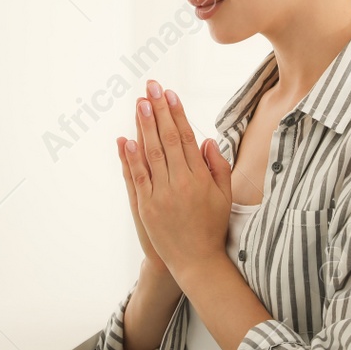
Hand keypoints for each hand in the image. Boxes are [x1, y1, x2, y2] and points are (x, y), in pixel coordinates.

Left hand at [123, 79, 232, 289]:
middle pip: (166, 139)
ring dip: (143, 126)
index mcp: (200, 178)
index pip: (186, 137)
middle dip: (158, 111)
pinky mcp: (146, 207)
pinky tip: (126, 139)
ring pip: (150, 153)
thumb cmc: (212, 226)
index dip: (177, 114)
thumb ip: (218, 166)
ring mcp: (161, 195)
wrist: (196, 261)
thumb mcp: (224, 195)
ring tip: (140, 104)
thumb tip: (207, 140)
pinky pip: (137, 177)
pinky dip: (130, 158)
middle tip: (151, 88)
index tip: (170, 94)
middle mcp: (180, 183)